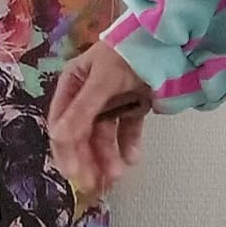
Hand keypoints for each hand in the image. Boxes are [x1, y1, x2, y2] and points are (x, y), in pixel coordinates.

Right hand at [47, 41, 152, 199]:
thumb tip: (58, 138)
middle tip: (94, 185)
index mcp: (73, 84)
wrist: (167, 42)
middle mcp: (88, 95)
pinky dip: (128, 145)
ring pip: (104, 136)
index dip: (66, 149)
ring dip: (108, 157)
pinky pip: (126, 131)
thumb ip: (83, 111)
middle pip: (82, 134)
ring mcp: (111, 102)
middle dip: (87, 159)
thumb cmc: (128, 54)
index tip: (73, 173)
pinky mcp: (133, 107)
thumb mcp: (102, 81)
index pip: (62, 123)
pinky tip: (132, 159)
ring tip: (117, 175)